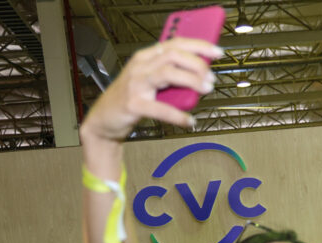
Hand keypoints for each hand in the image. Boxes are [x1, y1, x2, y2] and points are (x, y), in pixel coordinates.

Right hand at [81, 38, 222, 143]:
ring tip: (205, 90)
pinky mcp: (133, 104)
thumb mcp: (151, 81)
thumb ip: (171, 76)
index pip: (175, 43)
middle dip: (197, 64)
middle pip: (173, 55)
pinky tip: (189, 121)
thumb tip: (202, 76)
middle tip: (211, 78)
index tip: (217, 52)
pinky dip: (177, 115)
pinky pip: (160, 108)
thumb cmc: (131, 99)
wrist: (104, 119)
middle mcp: (140, 66)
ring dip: (191, 80)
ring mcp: (135, 84)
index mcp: (146, 57)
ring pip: (167, 73)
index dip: (199, 45)